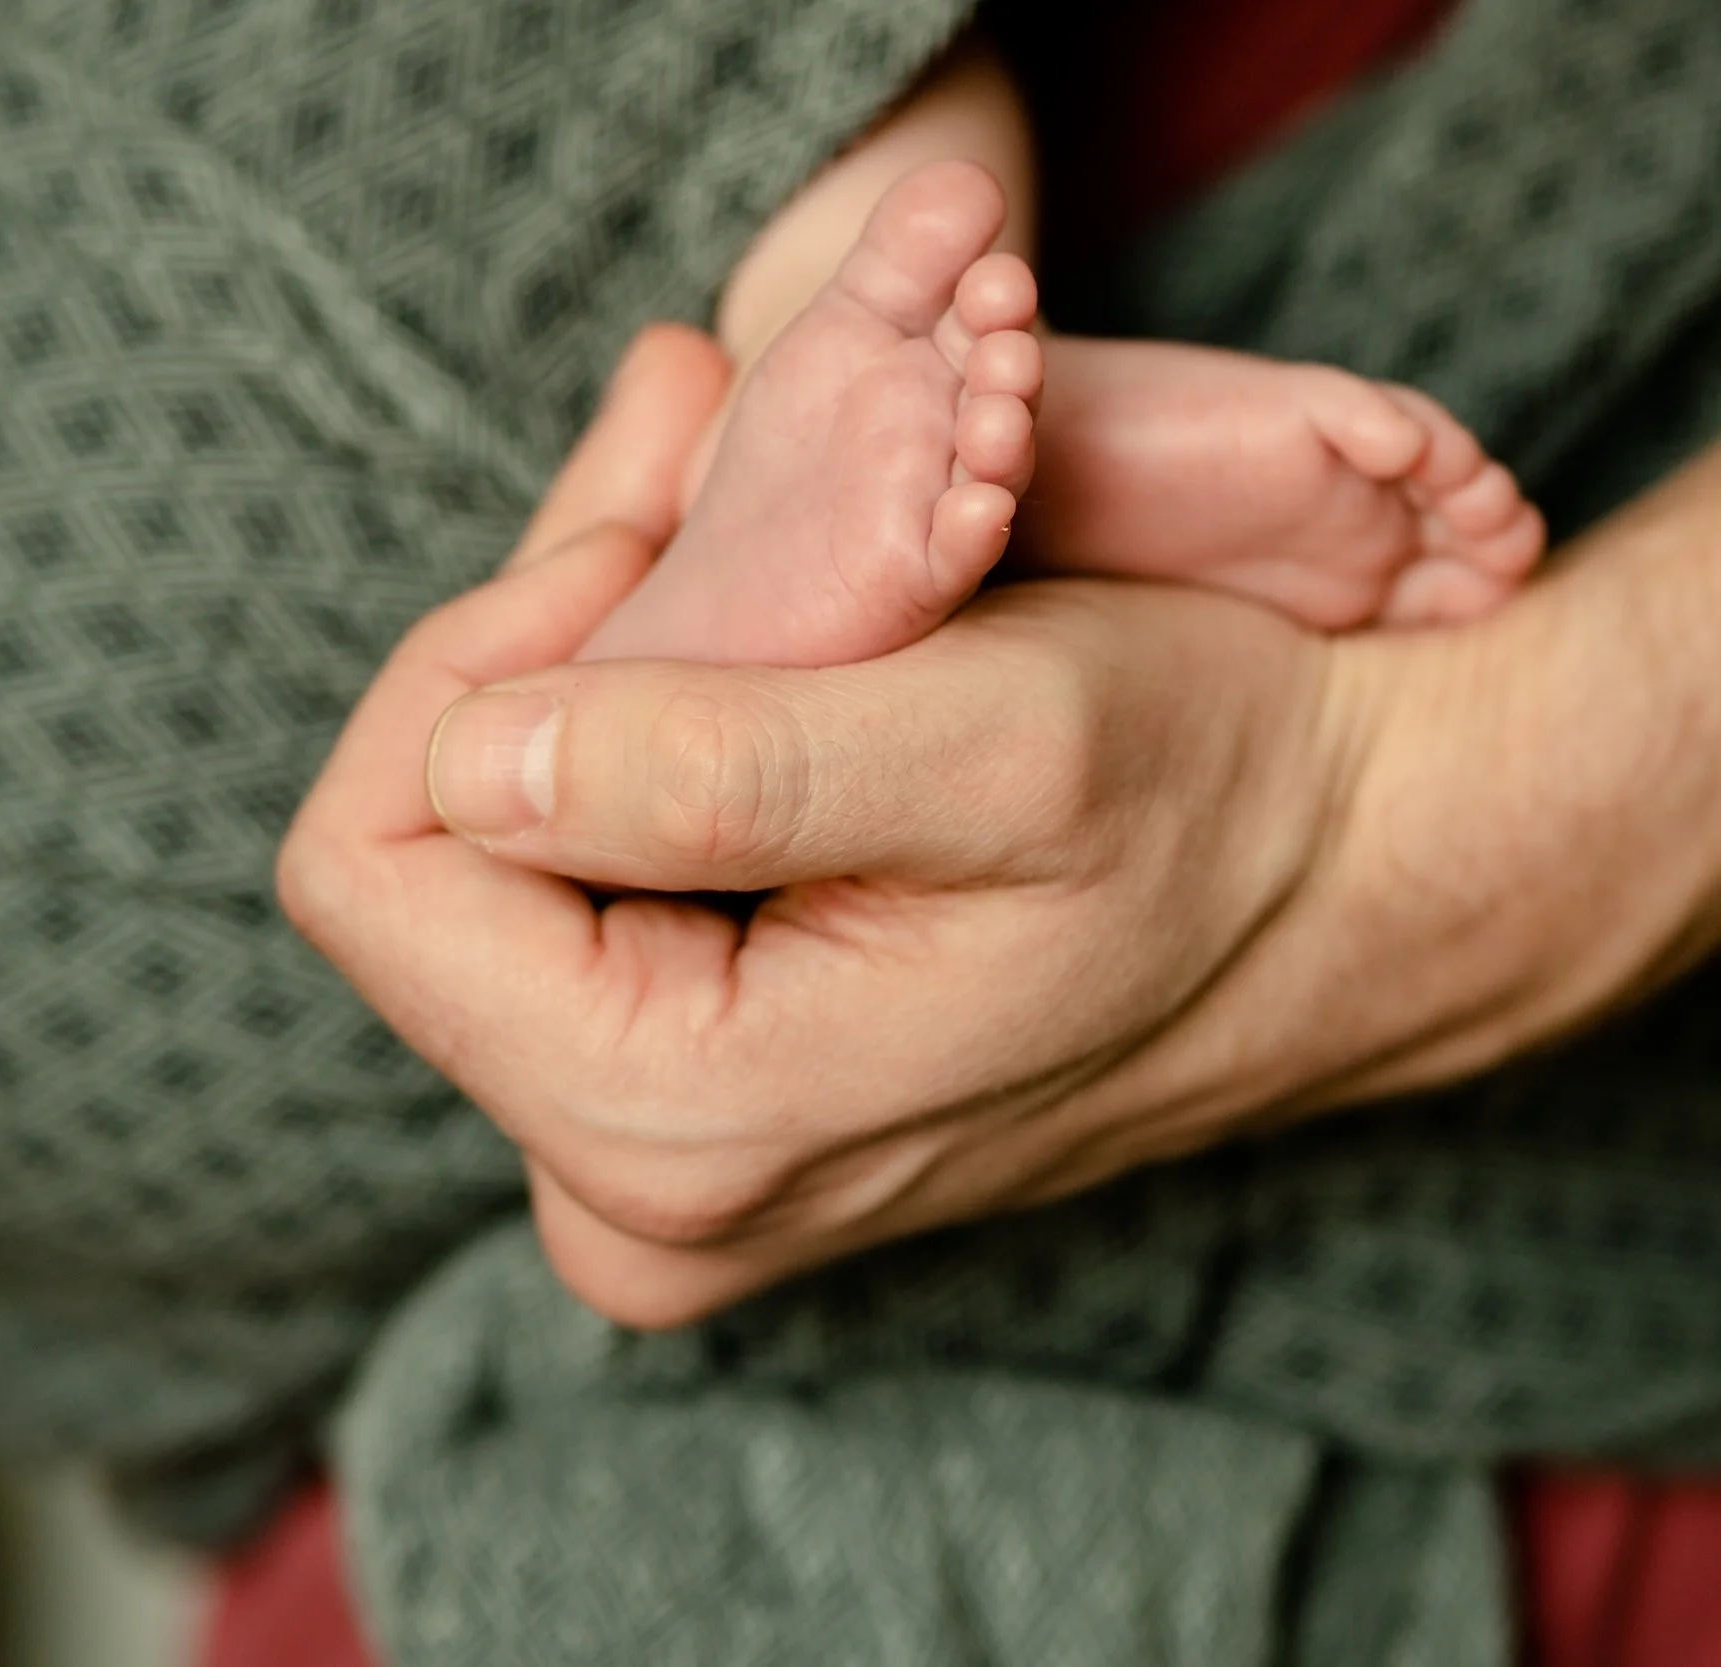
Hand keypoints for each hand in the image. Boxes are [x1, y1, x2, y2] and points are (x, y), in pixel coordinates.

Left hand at [280, 327, 1398, 1327]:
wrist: (1347, 882)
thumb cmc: (1213, 800)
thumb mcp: (1004, 746)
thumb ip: (724, 767)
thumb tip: (470, 761)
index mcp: (671, 1131)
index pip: (373, 861)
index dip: (486, 647)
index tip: (658, 523)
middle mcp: (634, 1194)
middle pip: (428, 857)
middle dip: (549, 632)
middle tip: (683, 442)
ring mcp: (662, 1161)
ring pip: (497, 859)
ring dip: (598, 660)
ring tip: (728, 510)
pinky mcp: (704, 1106)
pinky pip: (578, 890)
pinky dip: (647, 733)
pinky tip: (756, 629)